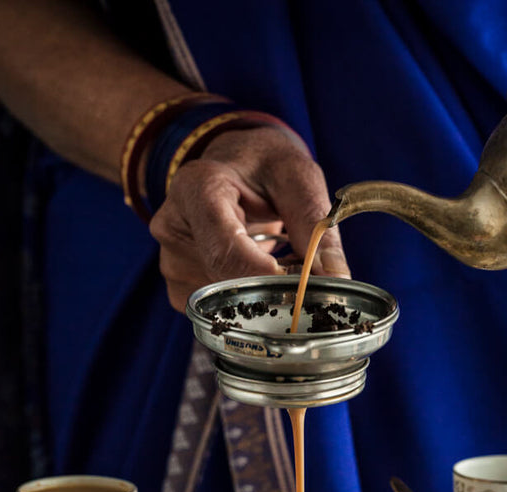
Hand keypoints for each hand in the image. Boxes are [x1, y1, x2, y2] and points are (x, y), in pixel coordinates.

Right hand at [149, 125, 349, 312]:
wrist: (232, 165)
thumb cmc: (263, 165)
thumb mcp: (297, 176)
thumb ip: (315, 223)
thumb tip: (336, 279)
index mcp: (196, 189)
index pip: (224, 249)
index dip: (262, 278)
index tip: (298, 290)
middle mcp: (174, 227)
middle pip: (224, 282)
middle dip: (271, 292)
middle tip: (307, 280)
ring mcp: (170, 260)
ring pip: (222, 303)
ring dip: (260, 296)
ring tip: (278, 263)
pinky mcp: (178, 284)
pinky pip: (216, 310)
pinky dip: (245, 302)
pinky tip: (257, 274)